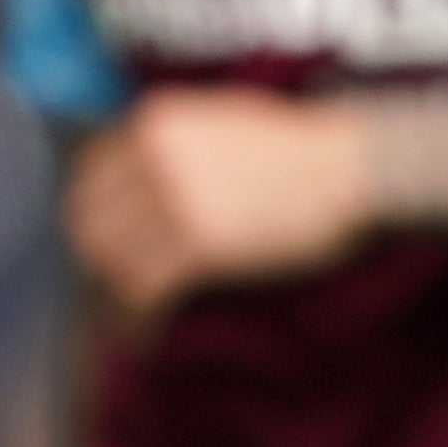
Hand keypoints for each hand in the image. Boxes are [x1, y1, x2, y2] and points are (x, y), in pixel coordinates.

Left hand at [67, 92, 380, 329]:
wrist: (356, 168)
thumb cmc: (304, 148)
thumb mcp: (225, 120)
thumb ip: (176, 140)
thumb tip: (136, 176)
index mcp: (156, 122)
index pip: (91, 171)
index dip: (94, 209)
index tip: (109, 235)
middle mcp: (155, 157)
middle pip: (93, 218)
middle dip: (104, 254)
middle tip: (121, 278)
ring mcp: (174, 201)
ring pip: (115, 258)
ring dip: (122, 288)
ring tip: (137, 308)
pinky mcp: (198, 246)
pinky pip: (147, 289)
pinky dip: (144, 315)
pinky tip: (153, 327)